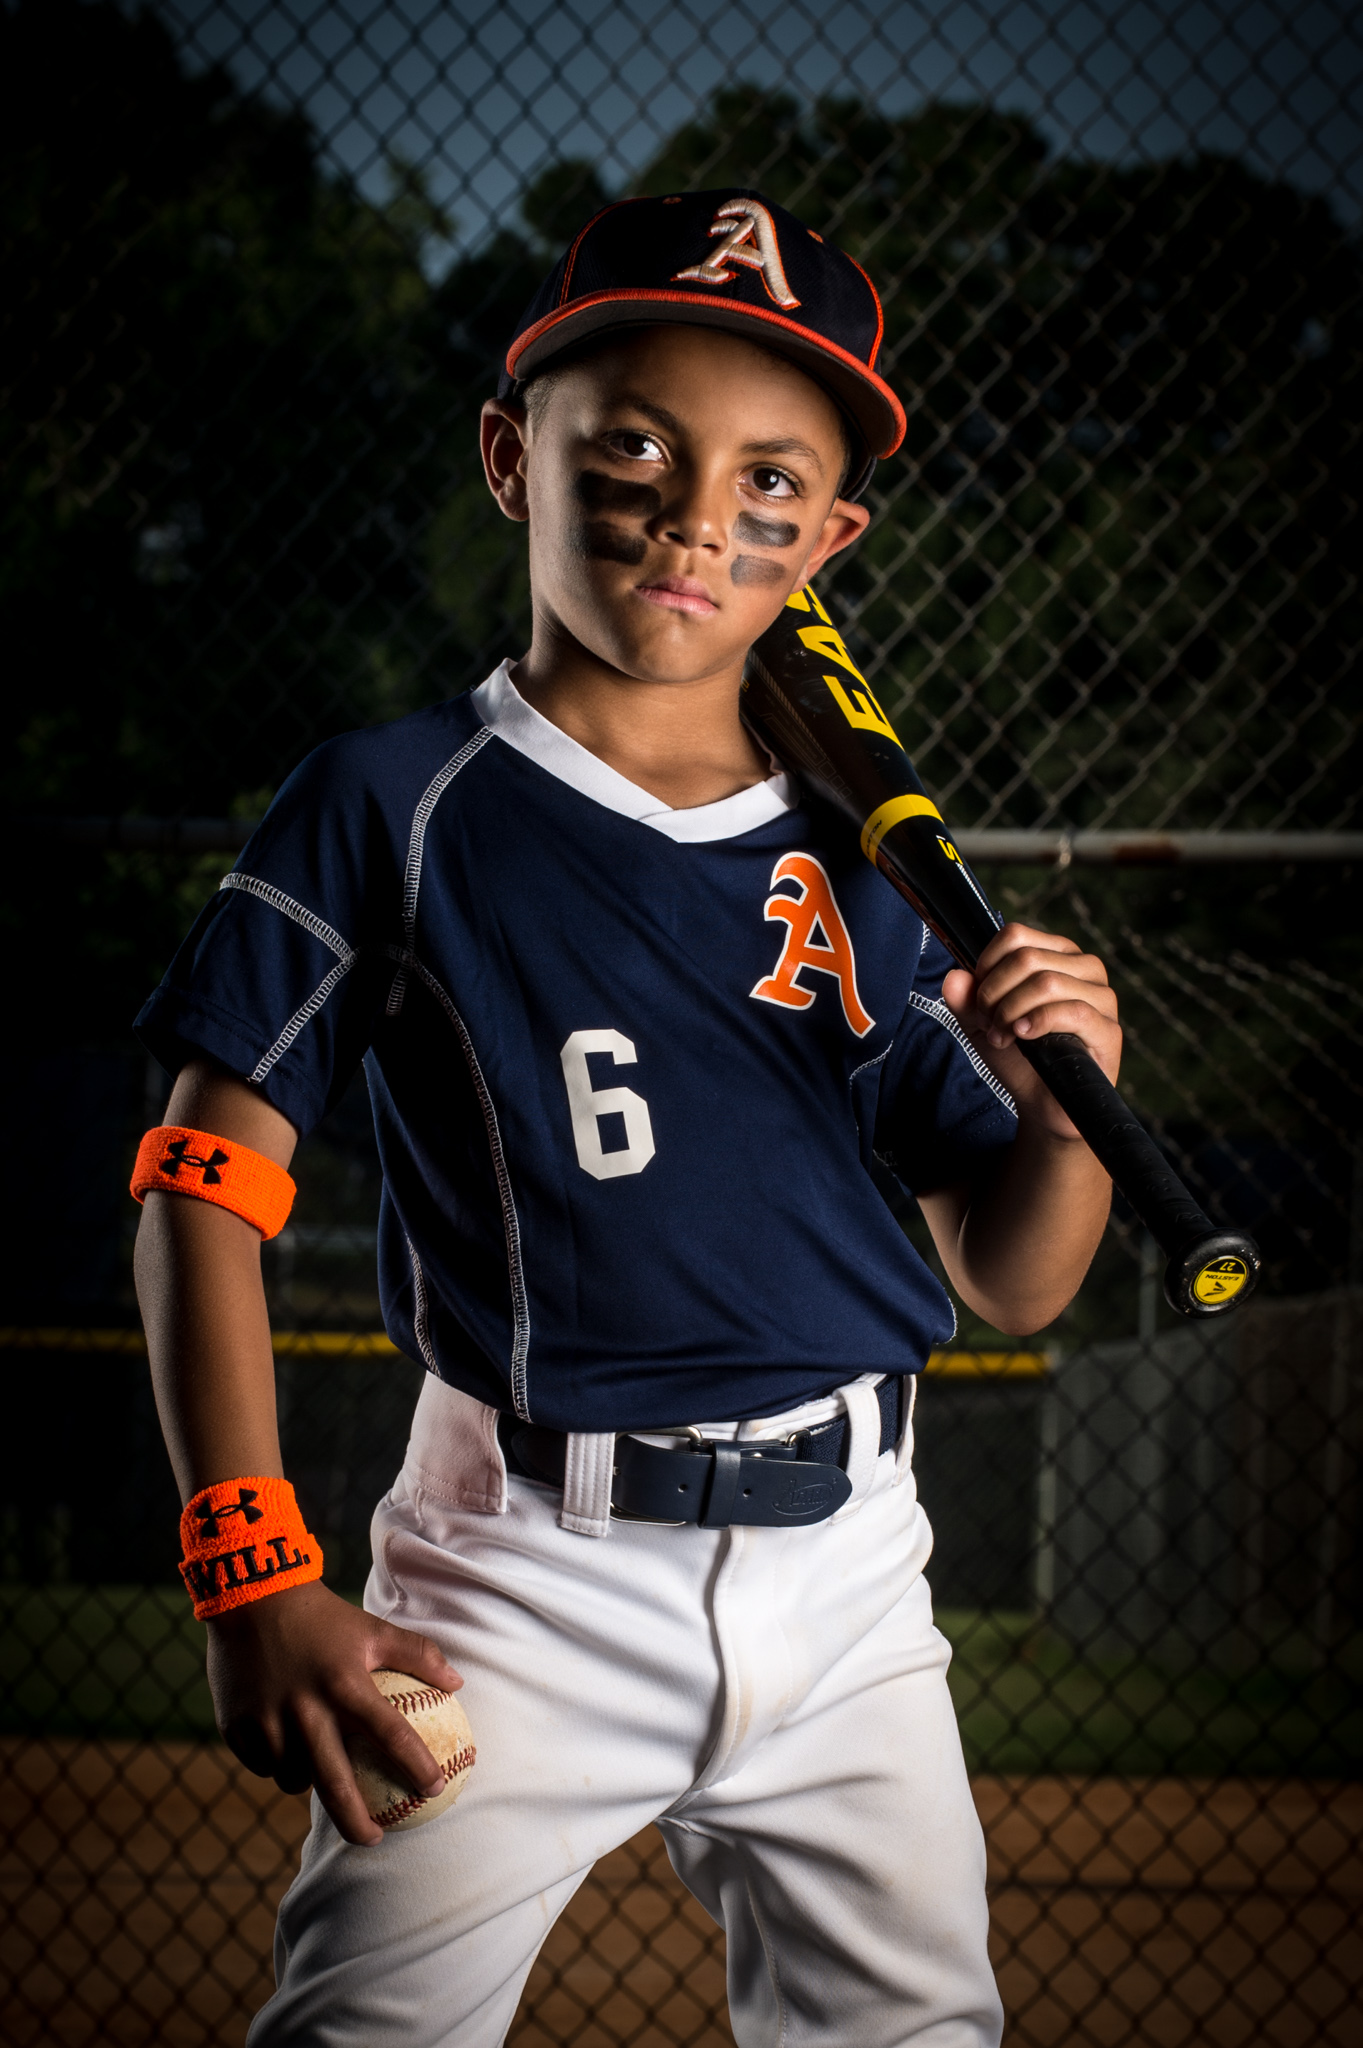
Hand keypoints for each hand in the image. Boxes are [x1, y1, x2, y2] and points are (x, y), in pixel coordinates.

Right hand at [206, 1580, 463, 1845]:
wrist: (250, 1597)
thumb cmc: (322, 1616)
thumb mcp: (372, 1628)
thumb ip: (417, 1655)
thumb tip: (457, 1682)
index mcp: (345, 1684)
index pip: (390, 1735)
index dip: (416, 1766)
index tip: (435, 1789)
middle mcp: (306, 1709)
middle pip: (334, 1785)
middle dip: (357, 1824)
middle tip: (376, 1839)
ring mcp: (267, 1722)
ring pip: (294, 1779)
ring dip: (310, 1783)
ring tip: (321, 1771)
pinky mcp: (237, 1728)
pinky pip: (263, 1766)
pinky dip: (277, 1764)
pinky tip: (285, 1750)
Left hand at [941, 922, 1120, 1141]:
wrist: (1041, 1102)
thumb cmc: (1018, 1056)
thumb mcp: (982, 1024)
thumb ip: (966, 1000)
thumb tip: (954, 977)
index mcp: (1057, 954)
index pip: (1016, 935)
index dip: (987, 966)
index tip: (979, 999)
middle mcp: (1085, 968)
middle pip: (1026, 958)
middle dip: (995, 994)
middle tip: (988, 1023)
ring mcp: (1102, 997)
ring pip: (1047, 982)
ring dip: (1011, 1012)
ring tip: (1002, 1036)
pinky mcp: (1109, 1029)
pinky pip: (1072, 1011)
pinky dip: (1038, 1022)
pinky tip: (1023, 1036)